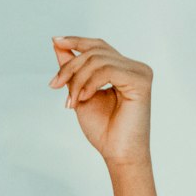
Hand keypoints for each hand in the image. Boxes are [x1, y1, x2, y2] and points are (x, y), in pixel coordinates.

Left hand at [49, 36, 152, 166]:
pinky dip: (90, 83)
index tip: (55, 41)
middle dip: (70, 66)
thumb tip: (57, 44)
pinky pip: (108, 70)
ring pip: (98, 60)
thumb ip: (72, 69)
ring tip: (72, 101)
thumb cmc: (103, 130)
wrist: (117, 154)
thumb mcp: (80, 92)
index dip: (76, 40)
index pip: (98, 46)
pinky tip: (84, 98)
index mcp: (122, 68)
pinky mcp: (141, 80)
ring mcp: (139, 72)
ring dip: (77, 79)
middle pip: (95, 51)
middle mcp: (133, 67)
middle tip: (55, 85)